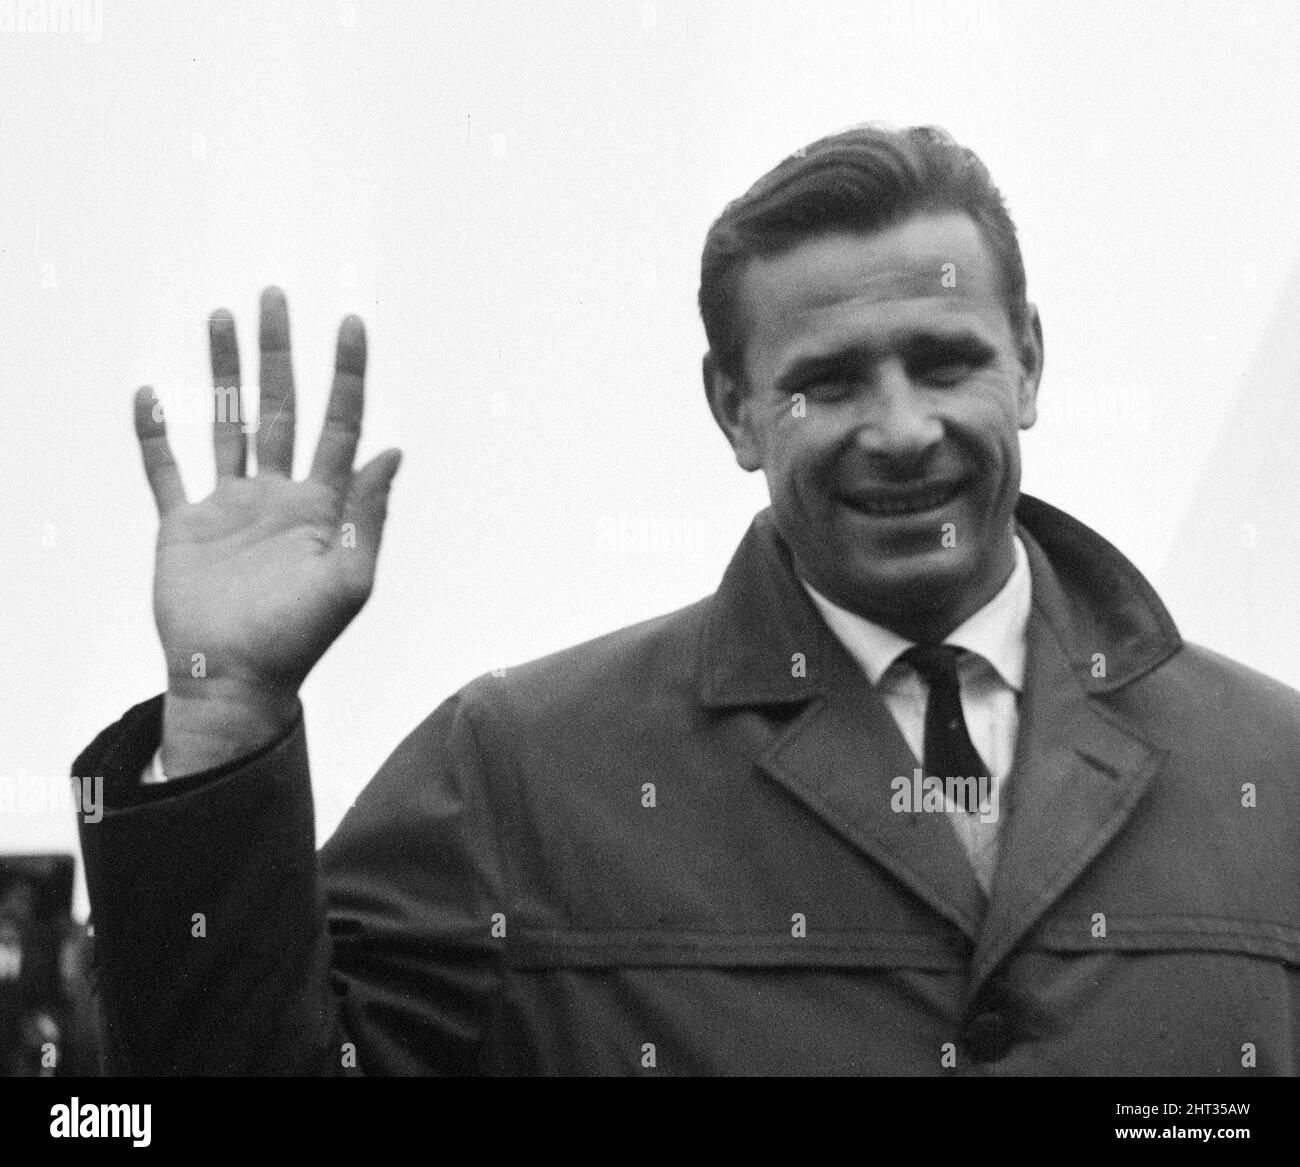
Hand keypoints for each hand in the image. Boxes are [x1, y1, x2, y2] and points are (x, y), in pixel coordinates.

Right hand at [135, 288, 401, 773]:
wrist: (236, 677)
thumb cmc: (300, 638)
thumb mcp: (349, 580)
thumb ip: (367, 515)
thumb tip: (393, 451)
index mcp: (322, 505)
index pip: (340, 425)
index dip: (347, 375)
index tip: (351, 325)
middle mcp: (278, 495)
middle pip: (280, 408)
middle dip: (279, 353)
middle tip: (276, 296)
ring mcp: (229, 506)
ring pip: (226, 423)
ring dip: (223, 373)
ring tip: (221, 318)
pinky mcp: (182, 524)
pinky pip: (165, 470)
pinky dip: (154, 436)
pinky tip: (149, 395)